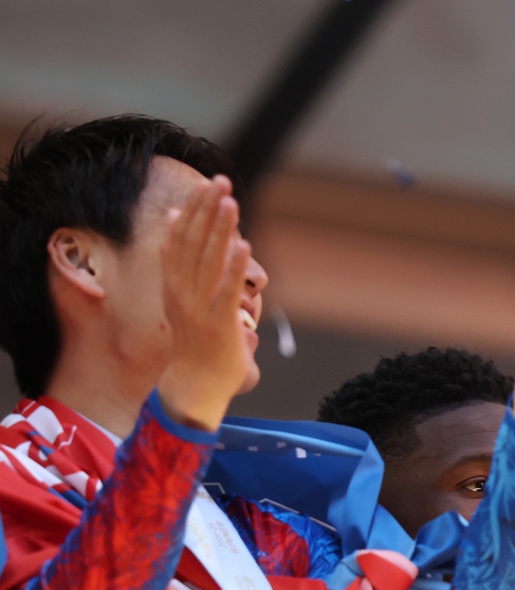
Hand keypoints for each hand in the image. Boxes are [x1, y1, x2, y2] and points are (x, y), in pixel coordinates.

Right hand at [155, 174, 252, 430]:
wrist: (194, 386)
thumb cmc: (196, 345)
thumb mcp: (186, 304)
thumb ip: (189, 271)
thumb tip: (192, 235)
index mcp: (172, 285)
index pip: (179, 239)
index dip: (193, 212)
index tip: (206, 187)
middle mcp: (181, 291)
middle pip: (192, 242)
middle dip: (207, 210)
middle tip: (220, 181)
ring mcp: (198, 306)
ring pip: (207, 259)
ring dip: (220, 229)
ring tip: (231, 201)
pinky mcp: (217, 322)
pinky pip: (225, 288)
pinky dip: (234, 265)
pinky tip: (244, 243)